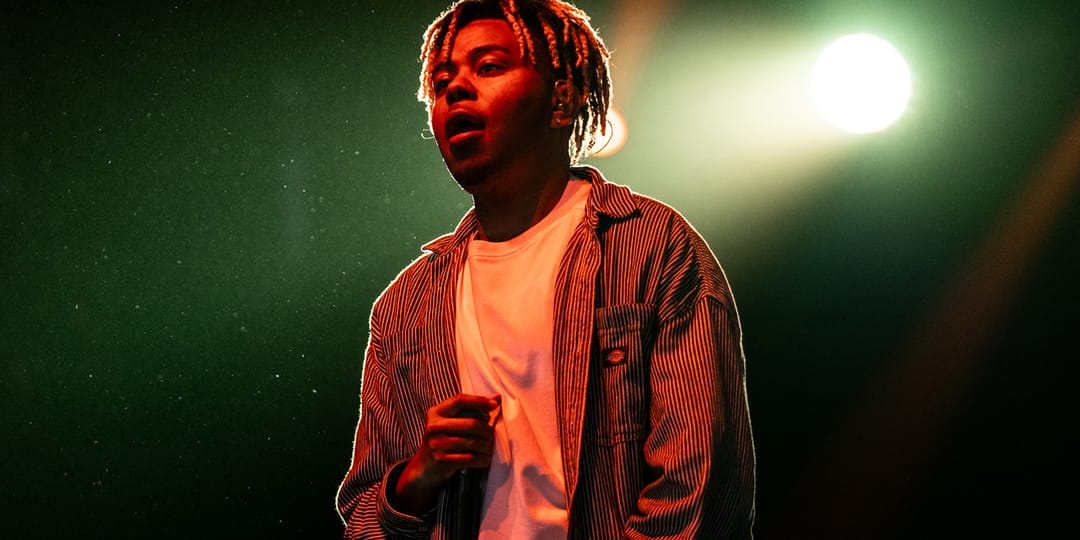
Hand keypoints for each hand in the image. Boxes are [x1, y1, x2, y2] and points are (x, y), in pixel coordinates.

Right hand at [393, 393, 500, 514]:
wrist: (424, 469)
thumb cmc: (443, 441)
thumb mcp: (451, 422)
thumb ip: (472, 409)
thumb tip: (497, 397)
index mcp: (436, 413)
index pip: (460, 400)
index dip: (479, 401)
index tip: (494, 404)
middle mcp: (434, 427)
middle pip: (471, 423)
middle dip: (487, 430)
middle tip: (491, 435)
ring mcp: (436, 444)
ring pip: (474, 442)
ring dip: (487, 446)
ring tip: (489, 448)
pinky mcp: (441, 461)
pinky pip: (471, 459)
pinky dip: (483, 459)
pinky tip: (485, 459)